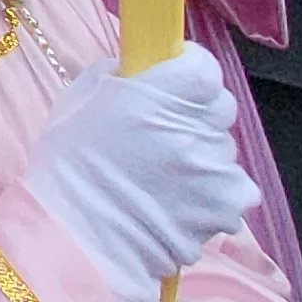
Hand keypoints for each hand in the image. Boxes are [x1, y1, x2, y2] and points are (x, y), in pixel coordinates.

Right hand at [18, 49, 259, 301]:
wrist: (78, 237)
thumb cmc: (69, 164)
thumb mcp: (82, 99)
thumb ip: (120, 76)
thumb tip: (144, 71)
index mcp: (161, 91)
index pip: (204, 65)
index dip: (188, 71)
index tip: (172, 81)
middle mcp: (196, 125)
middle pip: (219, 106)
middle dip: (196, 114)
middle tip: (164, 134)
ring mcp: (217, 168)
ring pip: (222, 150)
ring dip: (202, 157)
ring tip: (164, 178)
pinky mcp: (227, 206)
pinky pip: (232, 189)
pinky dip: (213, 195)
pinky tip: (180, 204)